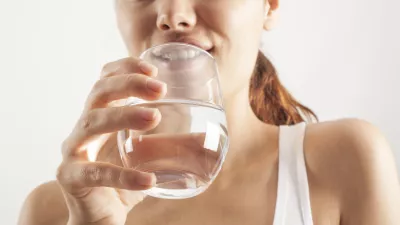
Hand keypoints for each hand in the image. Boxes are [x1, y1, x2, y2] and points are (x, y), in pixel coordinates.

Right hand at [56, 57, 165, 224]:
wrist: (102, 213)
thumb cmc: (125, 178)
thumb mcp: (150, 156)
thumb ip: (172, 144)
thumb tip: (208, 138)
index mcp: (102, 115)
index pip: (106, 80)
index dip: (125, 67)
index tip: (153, 68)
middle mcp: (84, 127)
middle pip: (99, 93)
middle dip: (129, 84)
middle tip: (160, 88)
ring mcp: (74, 150)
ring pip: (91, 123)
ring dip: (124, 116)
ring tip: (155, 117)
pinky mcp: (71, 177)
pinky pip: (96, 172)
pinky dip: (123, 175)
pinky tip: (148, 179)